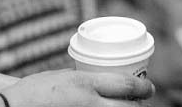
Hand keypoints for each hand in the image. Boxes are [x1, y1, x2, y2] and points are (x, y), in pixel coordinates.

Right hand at [0, 69, 154, 105]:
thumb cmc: (31, 91)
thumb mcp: (60, 77)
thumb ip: (83, 81)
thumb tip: (101, 83)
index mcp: (84, 83)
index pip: (126, 85)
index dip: (144, 87)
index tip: (149, 87)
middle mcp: (88, 103)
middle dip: (140, 106)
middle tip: (143, 102)